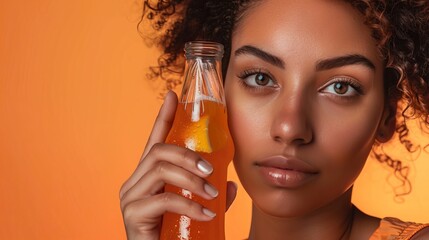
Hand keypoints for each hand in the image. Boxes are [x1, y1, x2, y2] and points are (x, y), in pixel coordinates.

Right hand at [119, 91, 236, 239]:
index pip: (155, 140)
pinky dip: (189, 204)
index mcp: (149, 176)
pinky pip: (164, 199)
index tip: (172, 95)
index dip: (163, 117)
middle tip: (212, 168)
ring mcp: (131, 197)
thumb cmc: (176, 234)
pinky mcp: (133, 214)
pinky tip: (207, 213)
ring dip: (191, 178)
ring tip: (212, 192)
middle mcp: (135, 182)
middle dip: (188, 155)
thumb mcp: (197, 209)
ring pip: (160, 168)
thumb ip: (210, 195)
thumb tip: (230, 184)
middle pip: (159, 150)